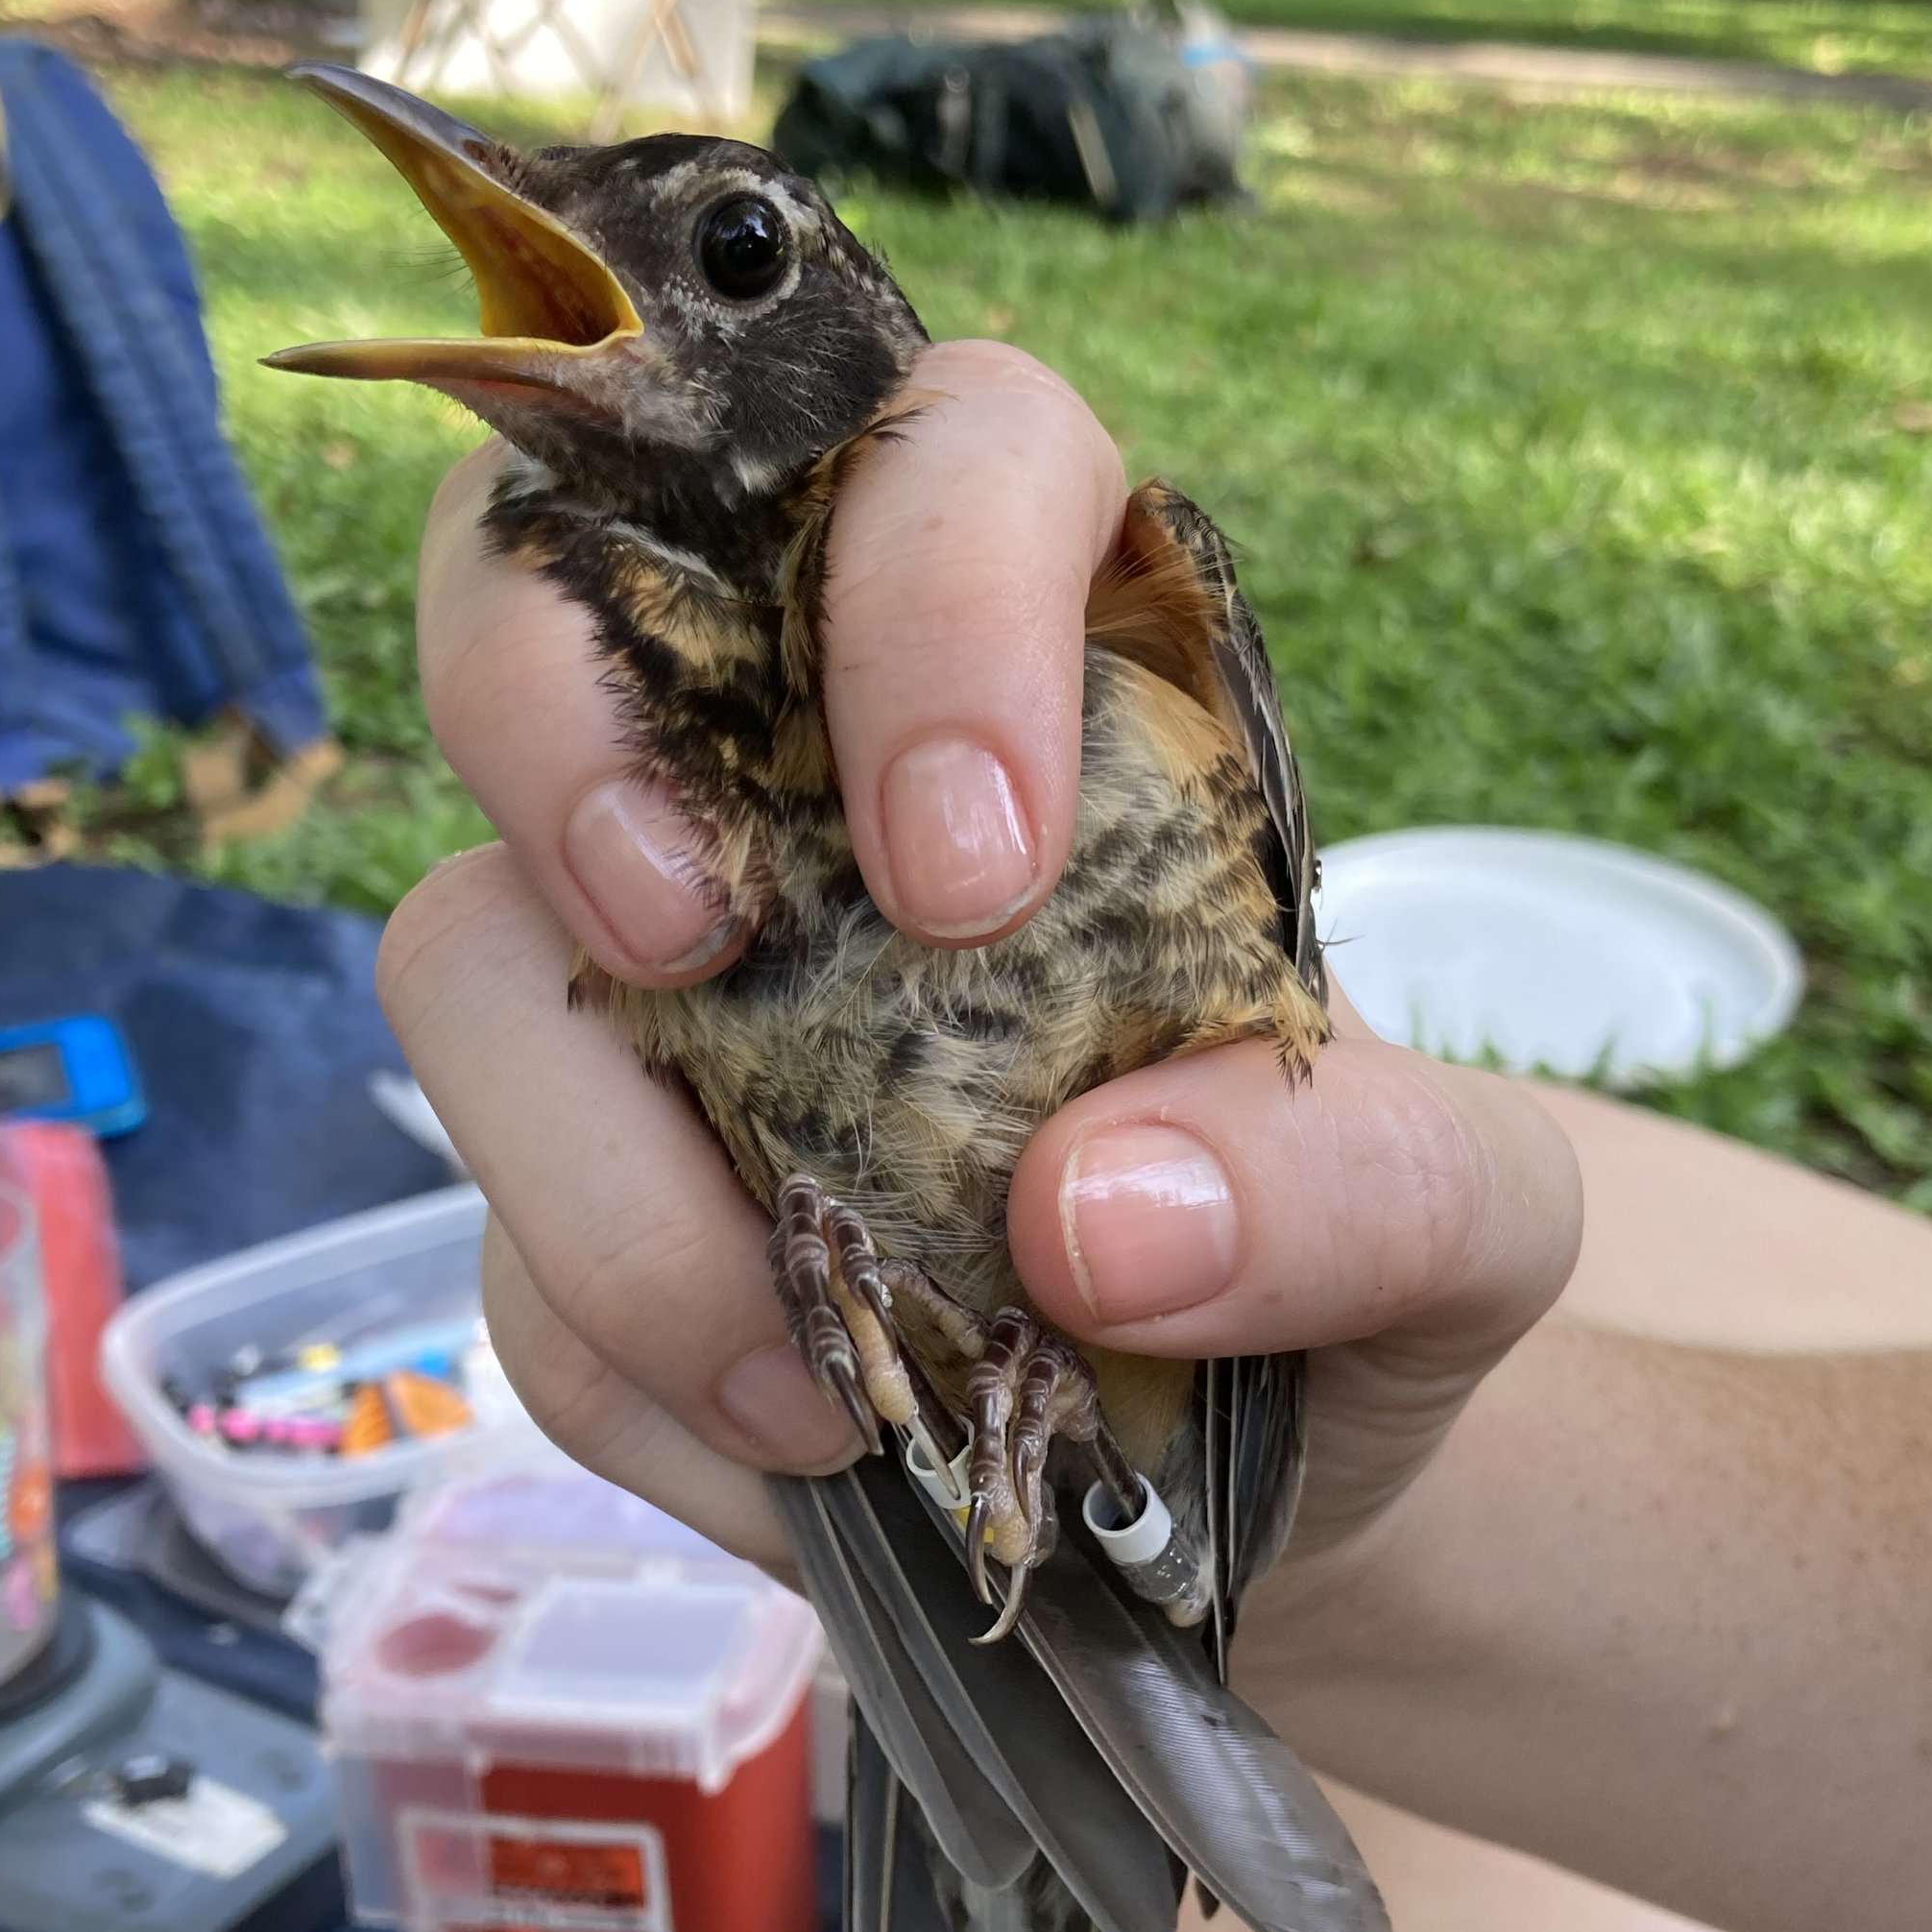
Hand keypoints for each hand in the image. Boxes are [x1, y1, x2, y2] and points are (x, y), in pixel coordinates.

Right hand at [380, 344, 1581, 1686]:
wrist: (1247, 1476)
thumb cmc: (1347, 1250)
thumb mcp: (1467, 1225)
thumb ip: (1368, 1184)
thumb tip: (1094, 1216)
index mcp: (1053, 667)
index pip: (949, 454)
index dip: (921, 598)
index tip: (971, 870)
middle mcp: (797, 777)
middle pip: (543, 586)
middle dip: (565, 732)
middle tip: (697, 937)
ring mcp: (650, 977)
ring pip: (464, 950)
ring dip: (602, 1169)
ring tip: (815, 1374)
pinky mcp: (575, 1179)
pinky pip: (507, 1250)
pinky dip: (637, 1362)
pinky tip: (800, 1446)